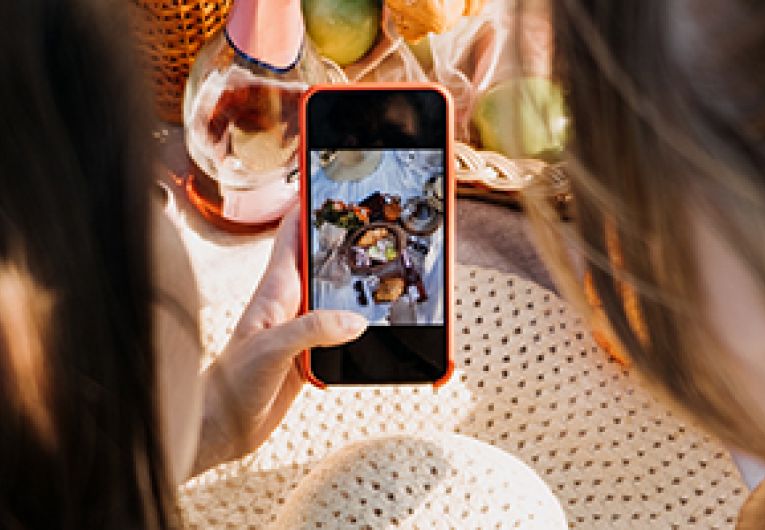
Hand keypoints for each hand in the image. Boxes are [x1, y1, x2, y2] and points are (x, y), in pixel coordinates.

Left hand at [193, 207, 366, 473]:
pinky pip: (343, 325)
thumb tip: (355, 320)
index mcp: (276, 288)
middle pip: (323, 257)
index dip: (309, 203)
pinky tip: (380, 318)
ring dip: (358, 277)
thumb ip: (312, 331)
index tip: (330, 178)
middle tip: (377, 218)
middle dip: (346, 236)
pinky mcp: (313, 350)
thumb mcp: (271, 349)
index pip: (293, 232)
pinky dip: (363, 318)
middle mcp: (291, 301)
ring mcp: (303, 324)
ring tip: (387, 261)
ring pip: (336, 290)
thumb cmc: (234, 382)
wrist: (226, 425)